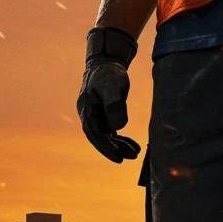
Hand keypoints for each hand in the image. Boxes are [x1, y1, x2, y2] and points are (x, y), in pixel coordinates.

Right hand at [77, 26, 141, 162]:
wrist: (106, 63)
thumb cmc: (109, 73)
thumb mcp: (113, 86)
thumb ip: (114, 105)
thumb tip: (117, 127)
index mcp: (87, 110)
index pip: (95, 134)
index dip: (106, 147)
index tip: (118, 158)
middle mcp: (89, 116)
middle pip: (100, 138)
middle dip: (114, 149)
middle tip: (130, 158)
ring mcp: (96, 117)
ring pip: (107, 136)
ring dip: (119, 146)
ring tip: (135, 153)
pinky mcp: (104, 116)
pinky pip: (111, 132)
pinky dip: (121, 139)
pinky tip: (133, 146)